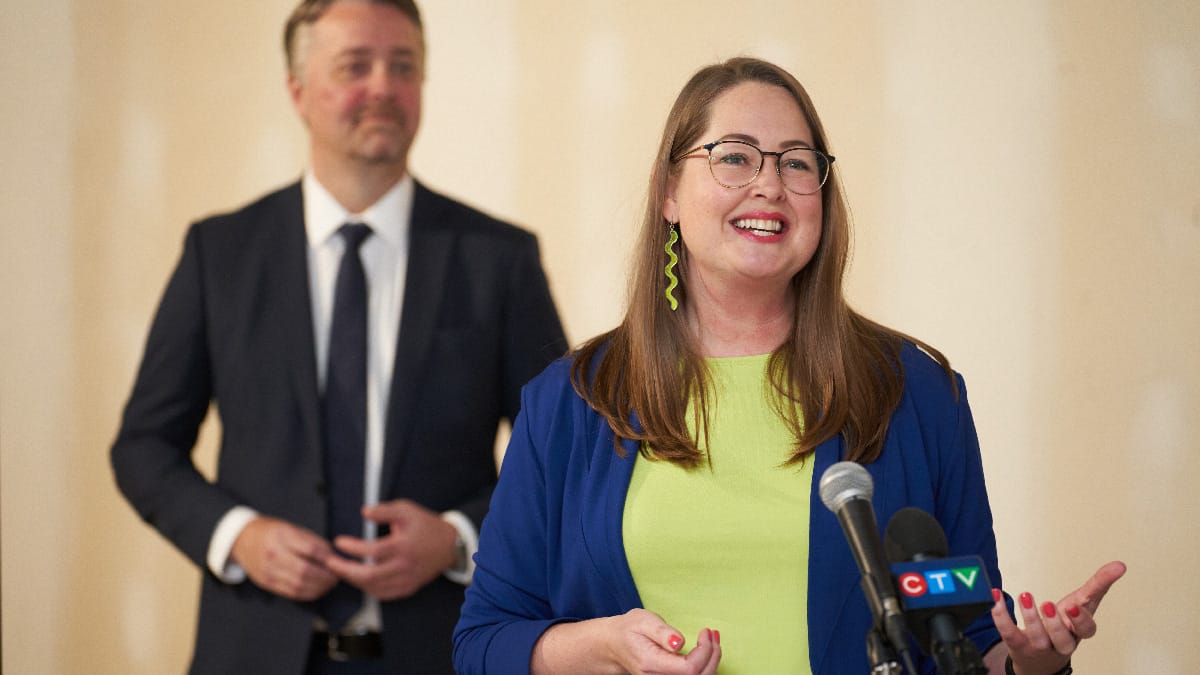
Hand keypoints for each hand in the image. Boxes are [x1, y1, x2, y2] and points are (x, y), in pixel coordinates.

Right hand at [230, 515, 338, 600]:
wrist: (242, 539)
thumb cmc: (271, 531)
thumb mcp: (291, 527)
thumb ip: (311, 540)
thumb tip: (332, 555)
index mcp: (282, 536)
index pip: (310, 549)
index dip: (328, 557)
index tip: (338, 560)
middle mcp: (274, 554)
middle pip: (305, 570)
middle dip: (326, 576)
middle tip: (337, 575)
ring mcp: (269, 571)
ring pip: (299, 585)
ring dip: (319, 587)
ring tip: (330, 583)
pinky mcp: (267, 583)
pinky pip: (291, 593)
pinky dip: (308, 593)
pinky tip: (317, 589)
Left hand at [323, 499, 456, 599]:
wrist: (449, 545)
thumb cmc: (426, 526)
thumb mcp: (406, 510)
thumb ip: (384, 510)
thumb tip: (364, 512)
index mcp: (404, 545)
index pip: (372, 551)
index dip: (352, 548)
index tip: (338, 542)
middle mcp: (405, 566)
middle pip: (369, 576)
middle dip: (345, 570)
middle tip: (330, 563)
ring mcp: (407, 580)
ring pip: (373, 588)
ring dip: (353, 580)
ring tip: (342, 569)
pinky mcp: (408, 588)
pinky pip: (382, 594)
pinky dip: (367, 588)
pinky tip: (359, 579)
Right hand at [531, 608, 720, 674]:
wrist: (615, 645)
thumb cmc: (629, 630)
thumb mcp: (642, 621)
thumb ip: (662, 632)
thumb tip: (679, 642)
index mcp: (651, 664)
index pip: (690, 669)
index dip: (704, 651)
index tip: (705, 631)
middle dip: (712, 655)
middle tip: (713, 634)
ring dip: (712, 661)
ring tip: (713, 639)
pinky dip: (706, 665)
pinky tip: (708, 650)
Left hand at [991, 560, 1125, 673]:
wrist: (1041, 660)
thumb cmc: (1065, 626)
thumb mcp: (1082, 604)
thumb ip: (1098, 585)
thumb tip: (1120, 565)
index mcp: (1078, 632)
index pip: (1086, 631)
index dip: (1081, 620)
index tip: (1073, 605)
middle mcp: (1061, 643)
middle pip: (1062, 639)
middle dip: (1055, 623)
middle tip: (1047, 604)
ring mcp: (1040, 646)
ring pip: (1037, 638)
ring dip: (1030, 617)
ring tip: (1025, 596)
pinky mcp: (1019, 645)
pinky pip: (1010, 634)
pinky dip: (1001, 617)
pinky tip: (996, 599)